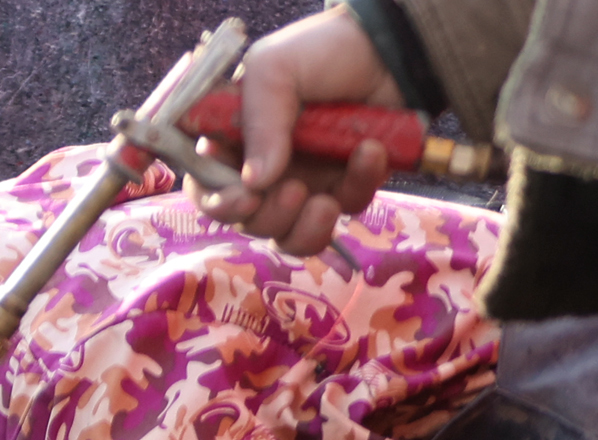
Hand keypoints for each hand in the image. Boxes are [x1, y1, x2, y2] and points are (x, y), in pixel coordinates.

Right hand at [194, 9, 405, 254]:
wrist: (391, 47)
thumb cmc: (323, 50)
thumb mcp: (275, 68)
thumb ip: (259, 121)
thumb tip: (255, 182)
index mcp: (232, 143)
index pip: (206, 188)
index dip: (217, 202)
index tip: (245, 195)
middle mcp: (262, 171)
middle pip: (247, 221)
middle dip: (267, 216)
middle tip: (294, 192)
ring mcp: (304, 183)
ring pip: (290, 235)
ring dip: (306, 229)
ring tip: (327, 202)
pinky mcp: (345, 187)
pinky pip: (346, 210)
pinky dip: (359, 188)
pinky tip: (370, 151)